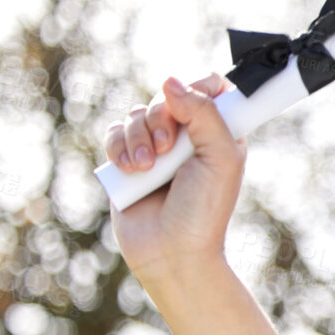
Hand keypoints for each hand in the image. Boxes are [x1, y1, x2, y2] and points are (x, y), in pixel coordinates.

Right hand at [104, 72, 245, 289]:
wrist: (171, 251)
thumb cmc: (203, 211)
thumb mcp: (219, 157)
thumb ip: (204, 114)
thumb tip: (171, 82)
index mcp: (219, 132)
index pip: (209, 88)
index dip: (198, 88)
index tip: (191, 108)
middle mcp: (188, 137)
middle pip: (167, 97)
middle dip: (161, 118)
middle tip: (167, 148)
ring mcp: (156, 147)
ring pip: (136, 114)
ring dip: (138, 137)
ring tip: (147, 169)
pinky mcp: (128, 160)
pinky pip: (114, 133)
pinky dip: (119, 148)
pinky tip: (131, 171)